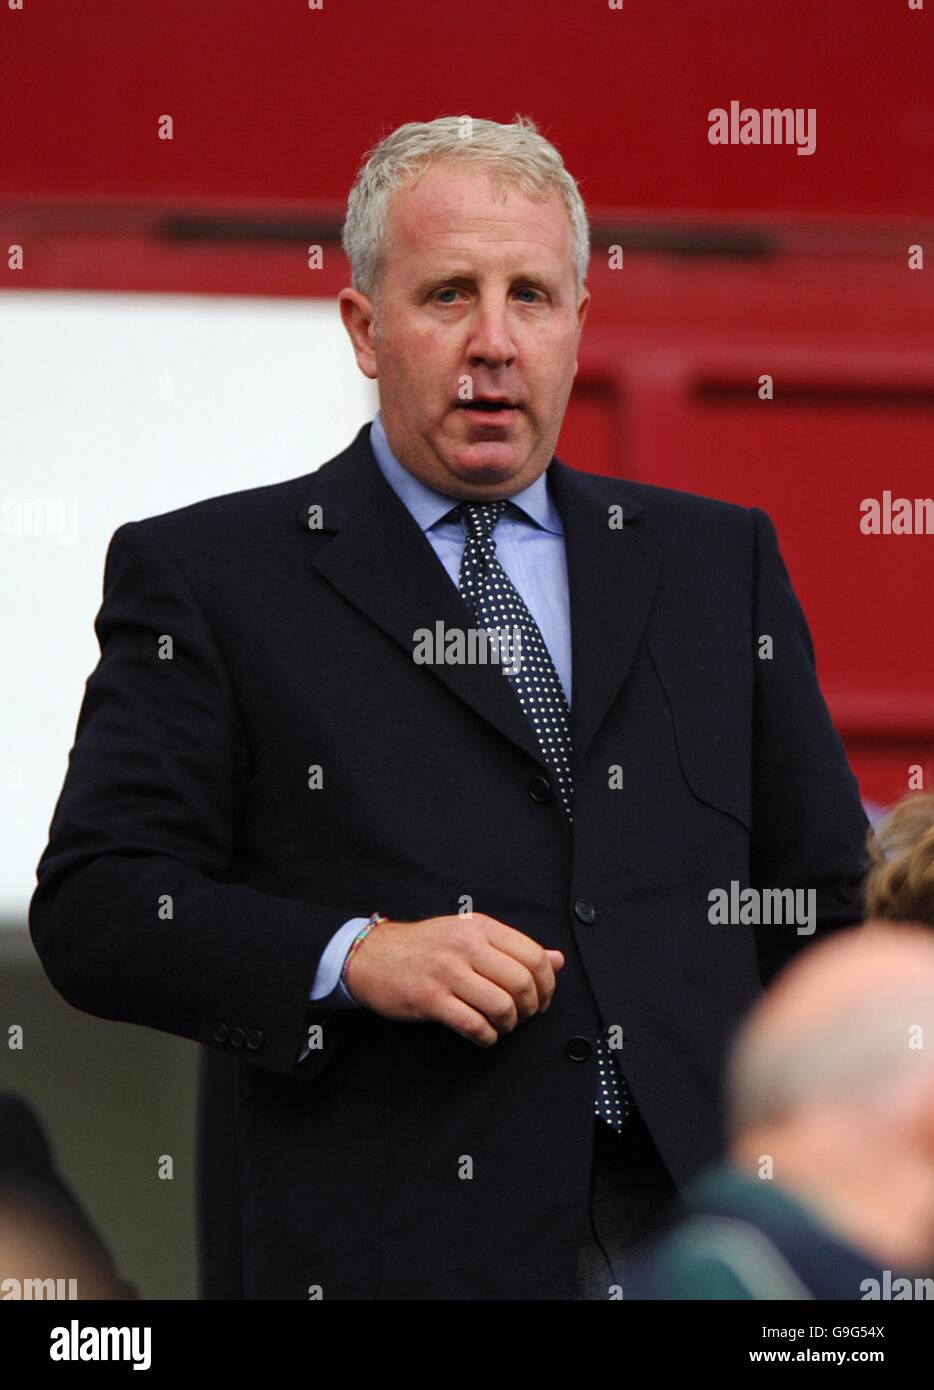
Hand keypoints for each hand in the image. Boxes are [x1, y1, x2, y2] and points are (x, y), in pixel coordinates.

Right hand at [343, 913, 564, 1046]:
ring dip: (508, 1025)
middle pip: (522, 983)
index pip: (533, 955)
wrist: (372, 956)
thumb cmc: (424, 947)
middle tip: (522, 1016)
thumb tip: (557, 960)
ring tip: (501, 1025)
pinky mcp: (430, 999)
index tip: (542, 999)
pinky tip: (483, 1035)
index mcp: (480, 927)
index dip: (547, 984)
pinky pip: (474, 1025)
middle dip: (530, 1008)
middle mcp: (466, 946)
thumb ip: (513, 947)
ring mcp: (447, 972)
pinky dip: (486, 1037)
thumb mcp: (469, 935)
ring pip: (501, 1006)